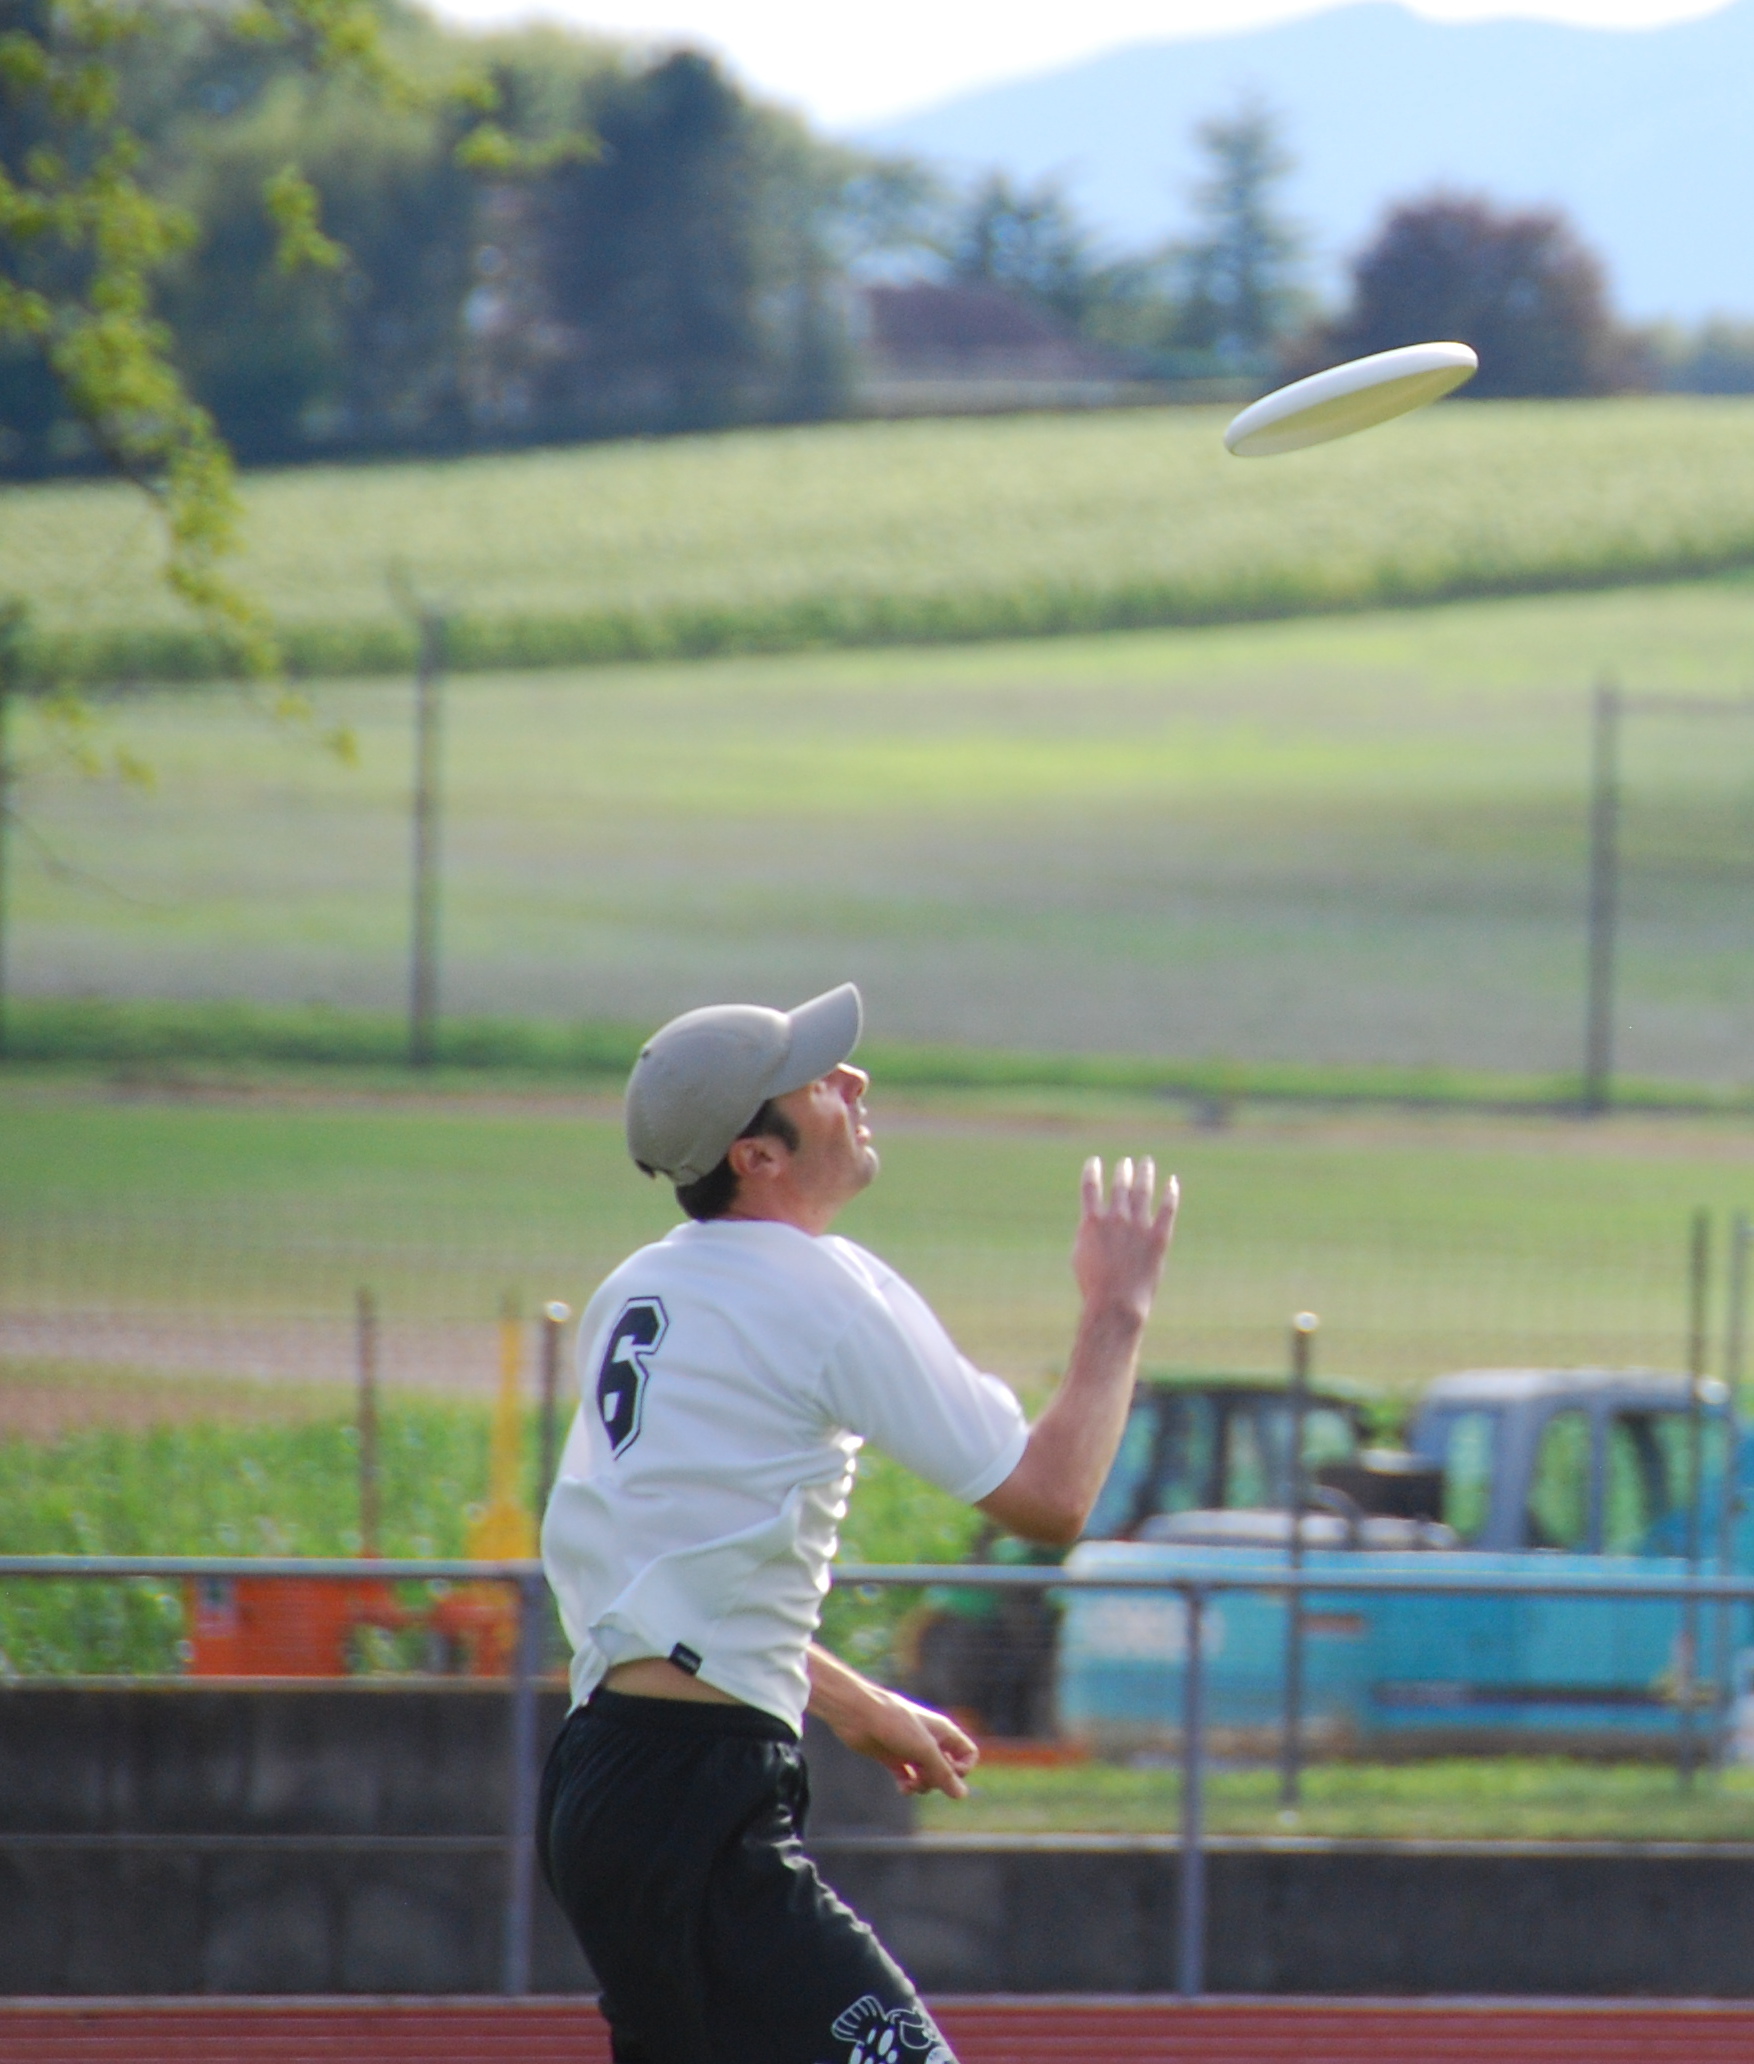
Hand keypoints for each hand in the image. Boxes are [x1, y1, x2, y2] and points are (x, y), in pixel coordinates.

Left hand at [815, 1669, 978, 1798]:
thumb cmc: (894, 1723)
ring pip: (927, 1776)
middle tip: (923, 1778)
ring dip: (922, 1786)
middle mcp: (929, 1740)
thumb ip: (943, 1772)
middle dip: (938, 1780)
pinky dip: (908, 1786)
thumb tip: (962, 1795)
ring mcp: (911, 1749)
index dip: (963, 1769)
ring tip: (910, 1783)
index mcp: (943, 1731)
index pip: (967, 1754)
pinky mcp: (893, 1757)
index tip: (949, 1772)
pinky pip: (908, 1779)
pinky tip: (902, 1787)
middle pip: (947, 1769)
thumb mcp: (924, 1749)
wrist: (859, 1715)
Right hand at [1072, 1155, 1177, 1326]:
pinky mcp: (1158, 1238)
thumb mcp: (1080, 1256)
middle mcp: (1115, 1219)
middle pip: (1119, 1185)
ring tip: (1146, 1162)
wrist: (1115, 1304)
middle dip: (1122, 1171)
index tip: (1095, 1161)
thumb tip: (1092, 1221)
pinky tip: (1172, 1182)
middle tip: (1125, 1162)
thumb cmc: (1093, 1285)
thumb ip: (1088, 1233)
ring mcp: (1138, 1227)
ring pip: (1142, 1191)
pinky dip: (1170, 1194)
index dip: (1091, 1171)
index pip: (1090, 1187)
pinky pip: (1167, 1210)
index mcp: (1092, 1222)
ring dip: (1144, 1174)